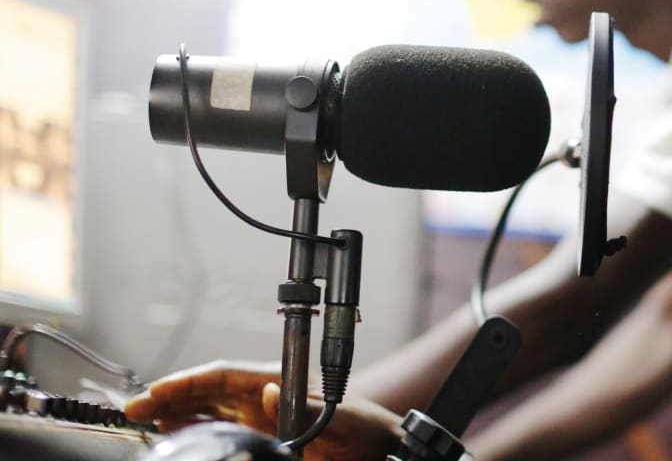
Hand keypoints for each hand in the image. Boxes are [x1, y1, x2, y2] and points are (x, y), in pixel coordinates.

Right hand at [125, 360, 403, 460]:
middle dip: (171, 397)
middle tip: (135, 408)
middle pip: (208, 392)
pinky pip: (221, 430)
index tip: (157, 391)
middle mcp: (266, 398)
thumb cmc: (366, 428)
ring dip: (177, 414)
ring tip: (146, 421)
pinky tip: (174, 435)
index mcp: (280, 384)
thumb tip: (267, 390)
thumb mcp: (340, 416)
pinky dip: (195, 430)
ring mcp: (262, 419)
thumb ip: (303, 405)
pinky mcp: (264, 439)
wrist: (381, 450)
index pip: (224, 376)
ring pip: (208, 410)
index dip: (188, 382)